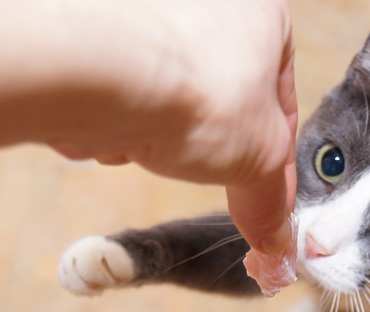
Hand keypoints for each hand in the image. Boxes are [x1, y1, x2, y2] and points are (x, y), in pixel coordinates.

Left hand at [50, 0, 297, 253]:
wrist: (103, 75)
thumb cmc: (196, 90)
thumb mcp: (258, 157)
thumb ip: (269, 196)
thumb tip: (274, 231)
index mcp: (258, 10)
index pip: (277, 97)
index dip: (272, 158)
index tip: (262, 198)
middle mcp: (200, 5)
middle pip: (213, 100)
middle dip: (203, 143)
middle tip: (196, 162)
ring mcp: (143, 20)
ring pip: (160, 101)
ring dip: (154, 135)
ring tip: (148, 136)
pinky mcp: (92, 42)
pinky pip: (115, 97)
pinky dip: (115, 124)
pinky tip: (112, 128)